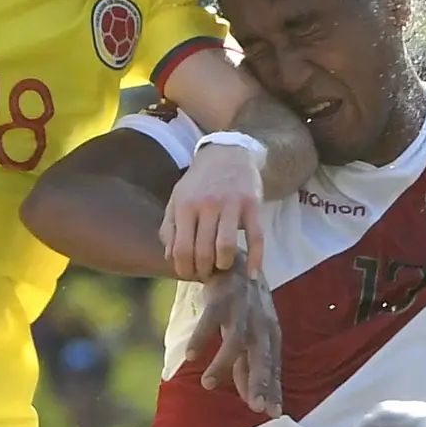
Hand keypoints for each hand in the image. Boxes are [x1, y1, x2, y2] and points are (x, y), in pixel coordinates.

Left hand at [160, 143, 263, 280]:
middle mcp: (207, 205)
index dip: (184, 269)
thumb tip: (170, 257)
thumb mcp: (177, 198)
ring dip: (224, 265)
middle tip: (206, 274)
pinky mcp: (252, 205)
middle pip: (203, 252)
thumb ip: (170, 227)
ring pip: (226, 247)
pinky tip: (252, 274)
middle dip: (204, 271)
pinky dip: (256, 259)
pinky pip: (256, 237)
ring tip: (222, 267)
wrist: (227, 152)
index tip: (189, 273)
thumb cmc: (199, 181)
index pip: (181, 249)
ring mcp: (231, 205)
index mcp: (185, 205)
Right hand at [184, 268, 281, 416]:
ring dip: (222, 363)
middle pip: (262, 355)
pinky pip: (210, 319)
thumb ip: (252, 369)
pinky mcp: (221, 297)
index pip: (272, 367)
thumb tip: (257, 405)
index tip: (273, 414)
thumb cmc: (243, 309)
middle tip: (255, 407)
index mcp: (270, 334)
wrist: (231, 262)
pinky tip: (190, 354)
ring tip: (208, 384)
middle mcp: (260, 322)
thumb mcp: (250, 338)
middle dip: (260, 381)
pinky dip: (201, 337)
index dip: (273, 389)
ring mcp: (241, 309)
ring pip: (235, 340)